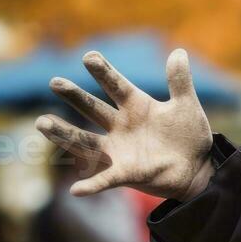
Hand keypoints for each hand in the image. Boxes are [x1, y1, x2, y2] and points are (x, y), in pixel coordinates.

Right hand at [36, 49, 213, 198]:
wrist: (199, 168)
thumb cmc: (189, 136)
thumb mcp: (187, 106)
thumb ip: (180, 81)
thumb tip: (179, 51)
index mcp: (137, 106)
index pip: (116, 85)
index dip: (104, 72)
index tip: (89, 56)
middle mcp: (122, 126)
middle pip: (93, 108)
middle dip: (75, 96)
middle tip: (55, 82)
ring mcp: (120, 150)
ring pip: (86, 141)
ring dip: (64, 134)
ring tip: (42, 123)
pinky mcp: (126, 173)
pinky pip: (105, 180)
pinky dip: (92, 185)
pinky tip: (76, 190)